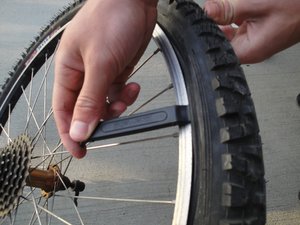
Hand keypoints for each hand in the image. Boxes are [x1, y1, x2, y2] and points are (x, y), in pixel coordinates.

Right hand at [53, 0, 157, 157]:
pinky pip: (118, 93)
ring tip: (126, 95)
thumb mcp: (100, 64)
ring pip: (104, 103)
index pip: (63, 111)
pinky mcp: (116, 70)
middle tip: (113, 122)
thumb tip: (79, 129)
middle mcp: (82, 74)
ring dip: (117, 106)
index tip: (80, 151)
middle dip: (100, 119)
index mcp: (68, 71)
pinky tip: (132, 85)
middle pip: (85, 109)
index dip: (70, 133)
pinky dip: (126, 95)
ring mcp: (101, 73)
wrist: (135, 0)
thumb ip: (90, 100)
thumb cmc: (111, 18)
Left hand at [204, 0, 299, 63]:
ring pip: (230, 30)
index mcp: (249, 51)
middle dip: (217, 23)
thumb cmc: (296, 7)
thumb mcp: (255, 4)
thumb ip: (228, 10)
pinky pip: (240, 24)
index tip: (204, 21)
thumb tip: (208, 11)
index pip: (217, 49)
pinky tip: (237, 6)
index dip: (208, 34)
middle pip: (222, 39)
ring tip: (240, 7)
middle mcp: (251, 49)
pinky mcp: (258, 30)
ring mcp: (255, 40)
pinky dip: (237, 14)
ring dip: (228, 16)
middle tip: (218, 8)